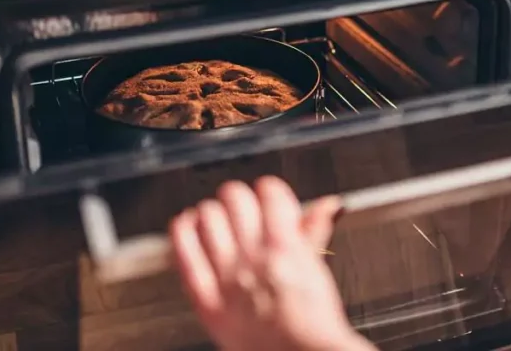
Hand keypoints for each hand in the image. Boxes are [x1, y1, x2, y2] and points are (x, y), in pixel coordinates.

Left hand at [170, 176, 371, 350]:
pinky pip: (185, 252)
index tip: (268, 194)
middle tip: (242, 206)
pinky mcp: (207, 300)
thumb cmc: (313, 322)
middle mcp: (255, 259)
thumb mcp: (316, 270)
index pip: (270, 192)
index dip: (269, 189)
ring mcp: (228, 279)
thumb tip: (328, 204)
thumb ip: (315, 232)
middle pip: (236, 198)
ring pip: (208, 217)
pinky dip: (183, 231)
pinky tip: (186, 226)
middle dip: (240, 197)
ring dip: (212, 211)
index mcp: (286, 248)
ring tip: (215, 216)